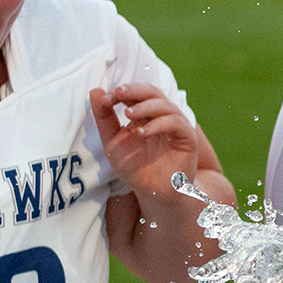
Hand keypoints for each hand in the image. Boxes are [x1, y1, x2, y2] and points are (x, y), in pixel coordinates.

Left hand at [90, 84, 199, 200]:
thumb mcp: (112, 142)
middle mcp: (161, 116)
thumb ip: (104, 119)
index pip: (135, 94)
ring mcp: (176, 125)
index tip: (105, 99)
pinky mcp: (187, 137)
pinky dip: (158, 124)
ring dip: (145, 106)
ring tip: (128, 113)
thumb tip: (95, 91)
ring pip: (164, 105)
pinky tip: (142, 132)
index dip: (120, 92)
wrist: (152, 192)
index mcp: (144, 114)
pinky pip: (175, 123)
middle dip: (134, 90)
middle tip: (118, 93)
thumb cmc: (135, 168)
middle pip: (152, 92)